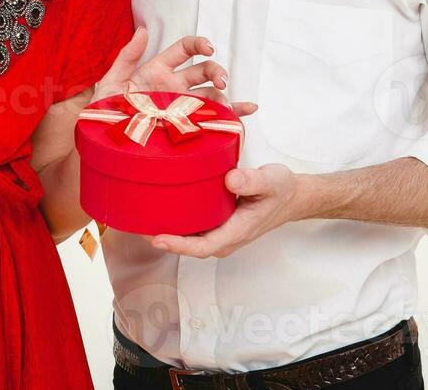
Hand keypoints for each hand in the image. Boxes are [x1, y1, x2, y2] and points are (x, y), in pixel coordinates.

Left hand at [90, 27, 258, 120]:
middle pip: (203, 71)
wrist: (104, 141)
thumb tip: (143, 30)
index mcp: (158, 70)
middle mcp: (173, 87)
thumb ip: (128, 56)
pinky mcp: (184, 126)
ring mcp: (181, 107)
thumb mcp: (112, 81)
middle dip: (216, 72)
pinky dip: (231, 115)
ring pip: (211, 95)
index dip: (199, 45)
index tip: (209, 49)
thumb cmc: (105, 110)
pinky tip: (246, 112)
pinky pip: (211, 119)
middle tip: (221, 80)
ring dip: (224, 96)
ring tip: (228, 106)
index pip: (185, 49)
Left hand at [151, 163, 305, 257]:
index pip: (202, 247)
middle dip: (163, 238)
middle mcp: (225, 236)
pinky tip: (159, 208)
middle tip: (135, 224)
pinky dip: (175, 221)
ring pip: (188, 237)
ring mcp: (220, 231)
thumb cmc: (281, 190)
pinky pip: (192, 227)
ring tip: (138, 217)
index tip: (157, 238)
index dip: (178, 246)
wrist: (292, 196)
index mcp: (236, 231)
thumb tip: (230, 180)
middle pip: (189, 245)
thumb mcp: (272, 181)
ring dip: (166, 230)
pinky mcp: (217, 223)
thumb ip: (253, 181)